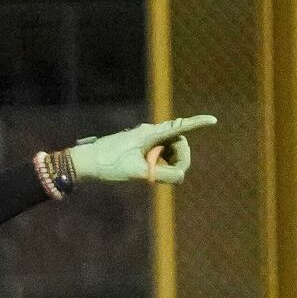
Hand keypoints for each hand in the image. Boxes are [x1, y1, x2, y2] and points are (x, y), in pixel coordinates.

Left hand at [68, 114, 216, 184]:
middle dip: (180, 158)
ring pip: (166, 149)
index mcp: (150, 134)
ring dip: (168, 162)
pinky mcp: (136, 146)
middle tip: (172, 176)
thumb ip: (162, 174)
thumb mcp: (138, 173)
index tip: (213, 120)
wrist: (83, 163)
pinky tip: (150, 173)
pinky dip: (158, 163)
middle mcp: (148, 133)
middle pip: (177, 142)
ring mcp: (142, 139)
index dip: (197, 124)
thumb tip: (181, 177)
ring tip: (155, 176)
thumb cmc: (108, 166)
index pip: (179, 127)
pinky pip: (156, 152)